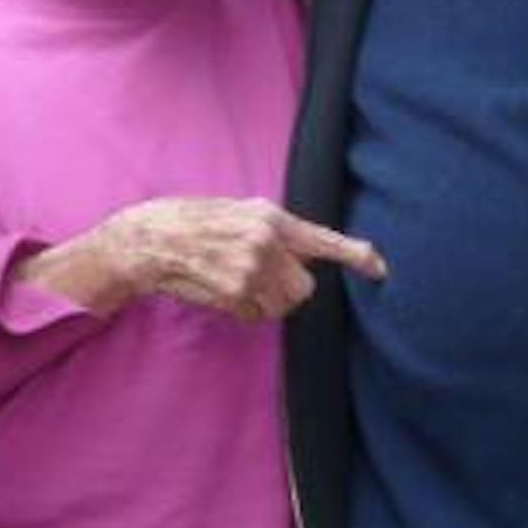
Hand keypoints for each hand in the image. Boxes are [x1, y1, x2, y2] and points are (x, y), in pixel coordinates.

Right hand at [22, 197, 385, 321]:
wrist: (146, 239)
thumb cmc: (188, 223)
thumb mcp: (235, 212)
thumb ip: (273, 231)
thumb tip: (303, 255)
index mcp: (270, 216)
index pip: (324, 238)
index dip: (356, 255)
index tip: (381, 269)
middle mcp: (266, 241)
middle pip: (304, 287)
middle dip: (285, 290)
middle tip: (255, 277)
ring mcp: (251, 268)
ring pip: (281, 305)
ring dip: (261, 302)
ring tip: (230, 279)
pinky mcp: (235, 292)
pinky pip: (255, 315)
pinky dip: (241, 310)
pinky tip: (217, 289)